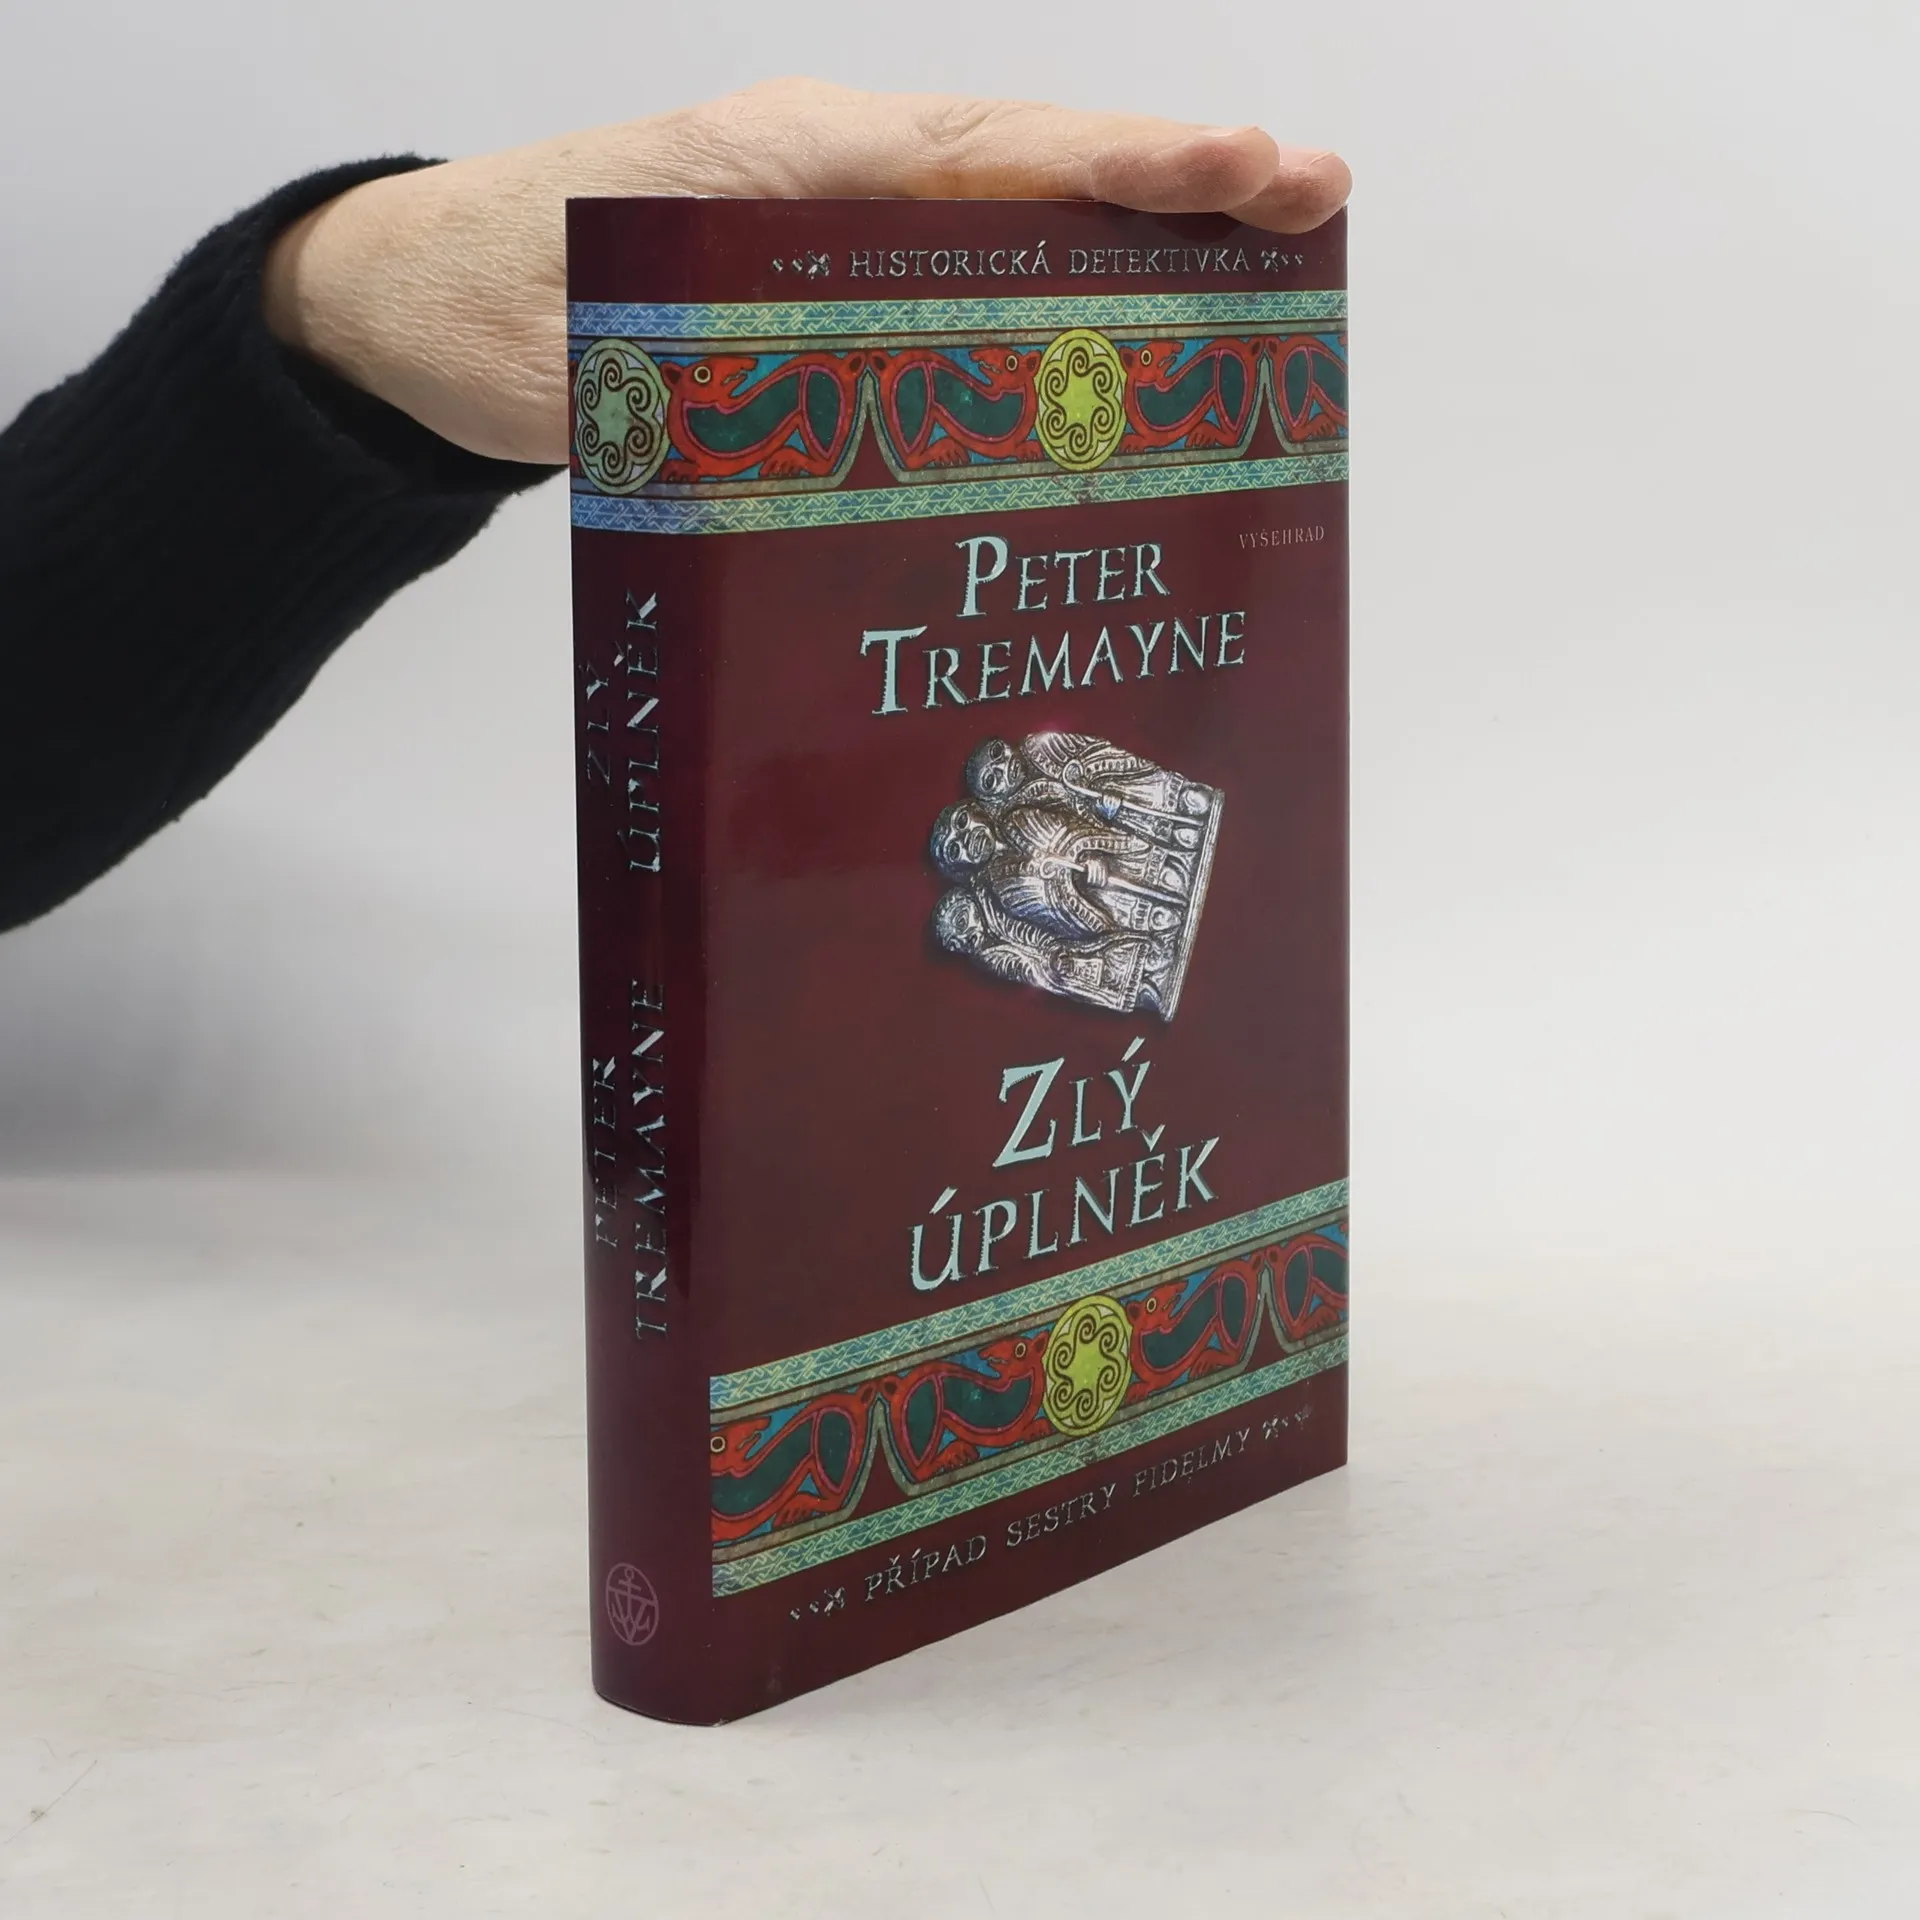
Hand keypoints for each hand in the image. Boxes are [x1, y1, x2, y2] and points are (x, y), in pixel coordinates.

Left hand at [262, 78, 1349, 465]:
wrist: (417, 307)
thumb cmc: (493, 307)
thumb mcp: (594, 345)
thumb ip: (711, 376)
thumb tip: (832, 437)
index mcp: (793, 162)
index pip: (989, 152)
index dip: (1121, 167)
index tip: (1240, 171)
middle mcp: (833, 178)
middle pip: (1031, 170)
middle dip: (1173, 187)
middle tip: (1311, 200)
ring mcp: (834, 229)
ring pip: (1008, 223)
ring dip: (1131, 247)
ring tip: (1262, 271)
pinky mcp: (824, 290)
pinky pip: (955, 282)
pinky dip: (1045, 304)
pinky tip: (1114, 352)